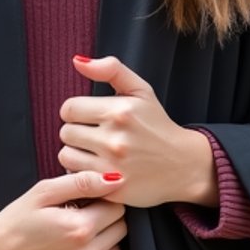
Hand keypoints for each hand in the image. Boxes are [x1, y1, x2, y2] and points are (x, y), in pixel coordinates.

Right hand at [0, 171, 126, 249]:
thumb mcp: (44, 192)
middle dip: (106, 217)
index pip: (117, 206)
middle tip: (79, 214)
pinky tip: (75, 249)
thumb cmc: (18, 220)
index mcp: (80, 228)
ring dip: (104, 237)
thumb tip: (116, 179)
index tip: (84, 200)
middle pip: (121, 227)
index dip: (103, 199)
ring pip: (117, 247)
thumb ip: (82, 182)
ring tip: (76, 232)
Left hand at [57, 55, 217, 209]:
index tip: (90, 117)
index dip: (76, 112)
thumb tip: (77, 61)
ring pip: (66, 155)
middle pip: (65, 132)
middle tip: (94, 136)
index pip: (69, 108)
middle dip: (77, 132)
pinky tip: (97, 168)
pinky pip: (76, 177)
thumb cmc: (157, 125)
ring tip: (95, 152)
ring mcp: (113, 165)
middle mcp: (115, 138)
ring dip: (76, 153)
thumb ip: (110, 70)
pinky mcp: (112, 188)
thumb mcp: (141, 91)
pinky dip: (82, 173)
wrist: (183, 165)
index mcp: (120, 111)